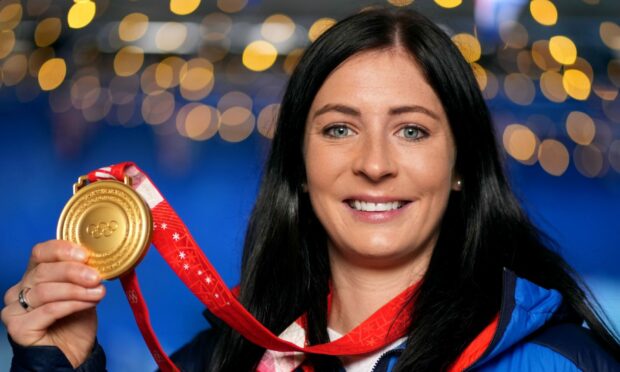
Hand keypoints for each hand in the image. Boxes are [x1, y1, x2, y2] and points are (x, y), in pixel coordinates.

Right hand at [1, 240, 105, 366]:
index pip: (40, 253)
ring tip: (98, 293)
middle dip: (74, 272)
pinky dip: (72, 305)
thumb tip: (98, 261)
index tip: (85, 255)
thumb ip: (84, 276)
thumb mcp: (84, 292)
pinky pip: (48, 310)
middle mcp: (20, 290)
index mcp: (34, 275)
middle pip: (43, 271)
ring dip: (76, 290)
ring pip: (45, 290)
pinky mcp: (18, 327)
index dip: (62, 250)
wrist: (71, 354)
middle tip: (96, 277)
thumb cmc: (75, 322)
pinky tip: (89, 304)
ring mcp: (15, 309)